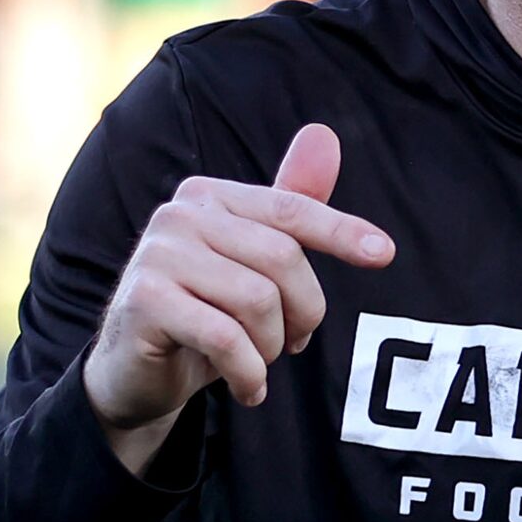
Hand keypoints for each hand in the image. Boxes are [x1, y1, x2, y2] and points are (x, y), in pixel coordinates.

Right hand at [84, 124, 393, 474]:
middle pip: (282, 259)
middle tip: (293, 343)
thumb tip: (324, 133)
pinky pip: (225, 338)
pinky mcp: (143, 302)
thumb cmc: (204, 312)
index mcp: (209, 196)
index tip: (385, 253)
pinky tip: (249, 388)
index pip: (290, 209)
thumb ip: (290, 205)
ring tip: (259, 362)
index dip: (340, 231)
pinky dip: (249, 373)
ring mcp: (156, 256)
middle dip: (304, 312)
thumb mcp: (252, 262)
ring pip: (258, 301)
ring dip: (272, 347)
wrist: (136, 374)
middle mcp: (178, 215)